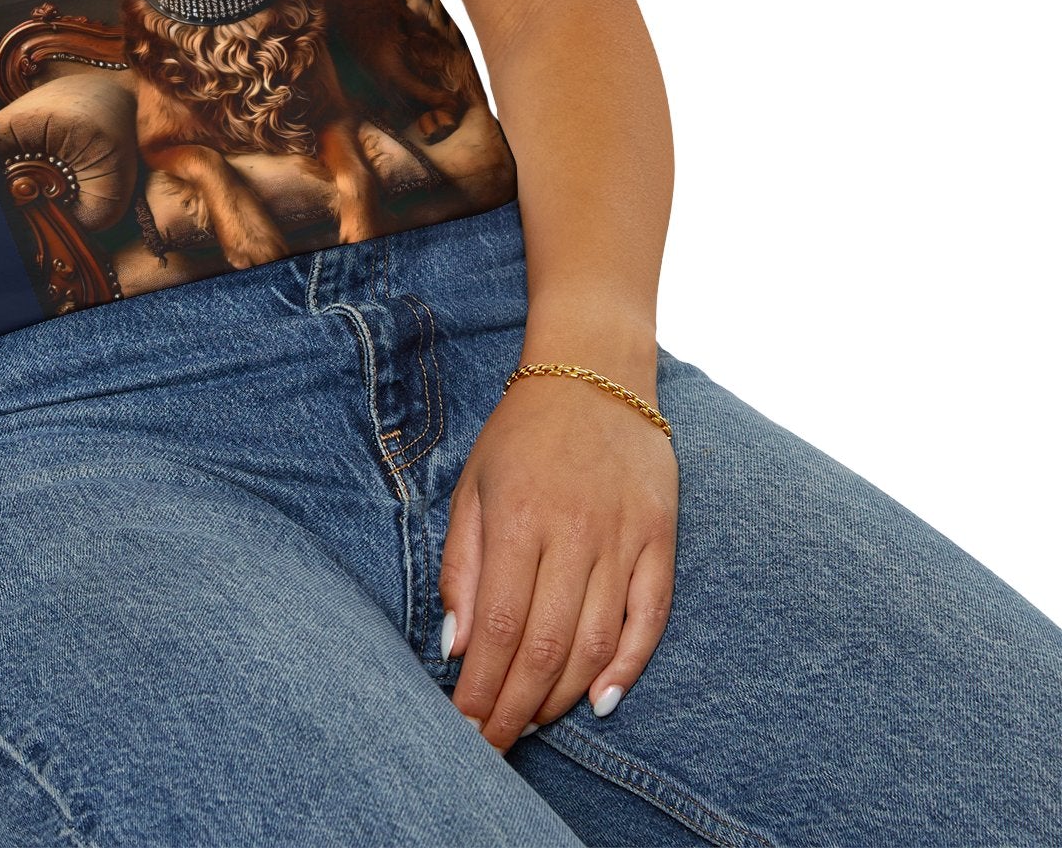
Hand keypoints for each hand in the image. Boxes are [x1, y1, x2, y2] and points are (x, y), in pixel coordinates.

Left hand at [439, 366, 678, 750]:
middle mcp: (574, 532)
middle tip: (495, 744)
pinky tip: (601, 700)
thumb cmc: (522, 434)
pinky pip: (650, 618)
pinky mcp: (660, 538)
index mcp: (518, 518)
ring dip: (563, 695)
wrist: (594, 372)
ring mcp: (623, 537)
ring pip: (596, 642)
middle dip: (516, 707)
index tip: (464, 726)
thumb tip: (456, 646)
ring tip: (534, 723)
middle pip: (546, 646)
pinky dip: (628, 666)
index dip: (482, 687)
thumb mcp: (473, 486)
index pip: (499, 626)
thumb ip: (462, 566)